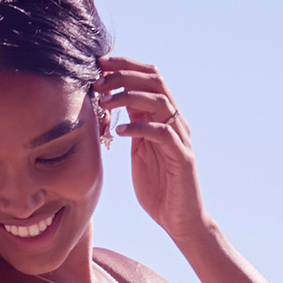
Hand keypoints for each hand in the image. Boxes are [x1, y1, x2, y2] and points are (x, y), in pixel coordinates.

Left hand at [99, 57, 205, 244]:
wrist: (180, 219)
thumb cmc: (158, 187)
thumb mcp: (140, 151)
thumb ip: (133, 127)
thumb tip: (113, 105)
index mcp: (162, 118)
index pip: (148, 80)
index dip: (126, 67)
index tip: (100, 63)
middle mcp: (174, 122)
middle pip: (155, 83)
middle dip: (125, 75)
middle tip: (99, 77)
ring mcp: (181, 138)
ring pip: (160, 102)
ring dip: (129, 97)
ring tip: (105, 101)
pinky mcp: (183, 158)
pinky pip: (163, 134)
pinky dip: (141, 128)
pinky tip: (121, 132)